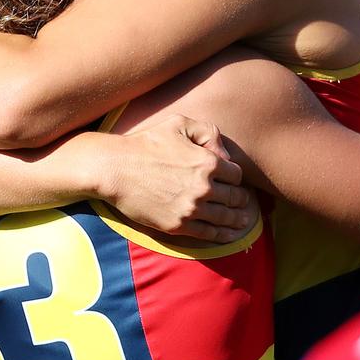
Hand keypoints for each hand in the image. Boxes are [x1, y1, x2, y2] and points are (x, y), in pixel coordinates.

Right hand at [105, 114, 255, 242]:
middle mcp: (204, 187)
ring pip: (226, 219)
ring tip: (244, 221)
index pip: (237, 175)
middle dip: (241, 200)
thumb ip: (208, 132)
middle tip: (245, 203)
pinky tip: (229, 235)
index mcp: (208, 162)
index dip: (236, 177)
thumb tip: (224, 154)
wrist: (115, 169)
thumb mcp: (179, 124)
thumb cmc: (146, 143)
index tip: (232, 181)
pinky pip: (209, 234)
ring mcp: (191, 209)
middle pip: (235, 198)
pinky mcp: (178, 225)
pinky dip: (223, 236)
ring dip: (238, 220)